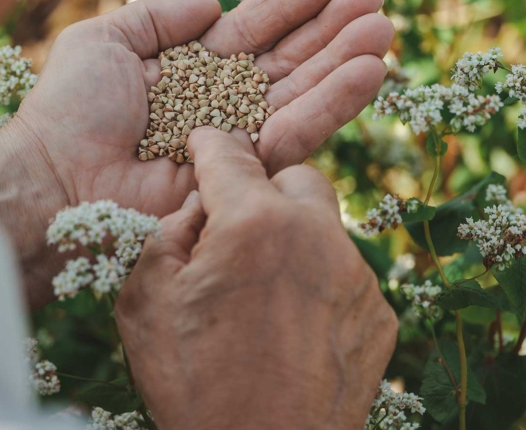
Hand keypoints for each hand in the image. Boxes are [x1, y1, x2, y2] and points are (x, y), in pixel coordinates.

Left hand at [0, 0, 392, 304]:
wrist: (56, 177)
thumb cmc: (70, 107)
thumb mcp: (105, 39)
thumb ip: (157, 16)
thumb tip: (211, 6)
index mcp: (187, 69)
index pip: (251, 31)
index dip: (292, 6)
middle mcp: (217, 103)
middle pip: (286, 60)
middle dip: (331, 30)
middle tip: (375, 2)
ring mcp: (234, 139)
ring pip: (301, 93)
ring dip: (344, 61)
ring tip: (384, 30)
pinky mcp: (245, 174)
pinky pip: (297, 134)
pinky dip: (334, 104)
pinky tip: (369, 73)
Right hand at [115, 128, 397, 429]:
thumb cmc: (194, 383)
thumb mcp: (145, 300)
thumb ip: (169, 229)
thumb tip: (201, 203)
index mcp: (254, 224)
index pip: (230, 154)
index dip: (210, 144)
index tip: (204, 143)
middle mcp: (316, 237)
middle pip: (296, 176)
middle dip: (265, 189)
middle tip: (237, 225)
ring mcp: (356, 277)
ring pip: (325, 224)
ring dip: (294, 236)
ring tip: (262, 287)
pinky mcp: (379, 315)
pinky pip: (345, 272)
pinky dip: (318, 280)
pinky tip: (290, 320)